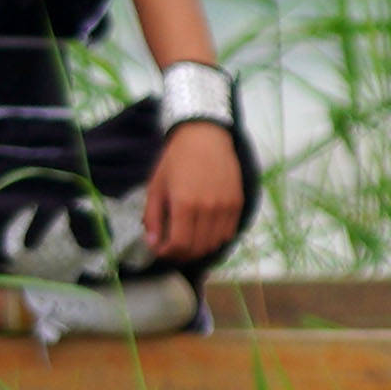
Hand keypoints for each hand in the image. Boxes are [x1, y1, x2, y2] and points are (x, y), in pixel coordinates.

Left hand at [138, 121, 247, 267]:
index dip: (168, 254)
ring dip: (199, 248)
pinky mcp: (238, 202)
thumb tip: (153, 244)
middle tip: (172, 248)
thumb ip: (152, 218)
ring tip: (188, 241)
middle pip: (197, 248)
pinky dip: (215, 238)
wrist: (205, 136)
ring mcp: (226, 206)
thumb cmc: (176, 159)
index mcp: (184, 204)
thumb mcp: (156, 187)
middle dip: (181, 254)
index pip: (179, 245)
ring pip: (214, 243)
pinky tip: (204, 230)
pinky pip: (228, 232)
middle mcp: (208, 208)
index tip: (160, 249)